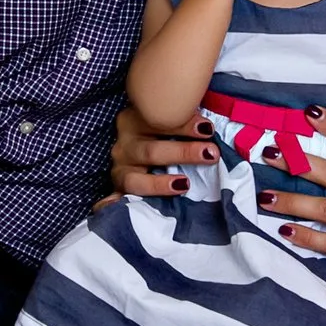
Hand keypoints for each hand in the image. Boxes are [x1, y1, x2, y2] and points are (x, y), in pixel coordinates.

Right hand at [104, 105, 219, 202]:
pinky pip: (114, 199)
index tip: (208, 130)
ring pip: (135, 179)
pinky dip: (114, 205)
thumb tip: (210, 124)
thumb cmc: (162, 132)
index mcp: (134, 121)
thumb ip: (182, 118)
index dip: (184, 125)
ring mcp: (119, 168)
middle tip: (211, 154)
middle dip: (183, 153)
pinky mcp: (117, 188)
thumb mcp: (166, 119)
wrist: (136, 144)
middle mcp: (124, 145)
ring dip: (159, 184)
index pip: (158, 122)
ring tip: (184, 185)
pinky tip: (118, 207)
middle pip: (151, 151)